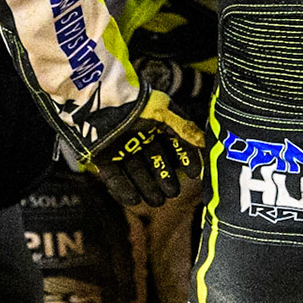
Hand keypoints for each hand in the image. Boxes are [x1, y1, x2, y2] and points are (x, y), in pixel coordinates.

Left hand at [89, 89, 208, 206]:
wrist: (99, 102)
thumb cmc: (134, 103)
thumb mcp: (164, 113)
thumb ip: (184, 129)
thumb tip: (204, 143)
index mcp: (156, 121)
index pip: (175, 142)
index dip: (185, 157)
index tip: (194, 174)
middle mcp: (140, 135)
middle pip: (156, 161)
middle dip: (165, 178)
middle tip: (172, 193)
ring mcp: (121, 147)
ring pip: (137, 171)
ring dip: (147, 187)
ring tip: (157, 201)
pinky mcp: (103, 156)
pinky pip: (115, 176)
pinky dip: (123, 189)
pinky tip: (134, 200)